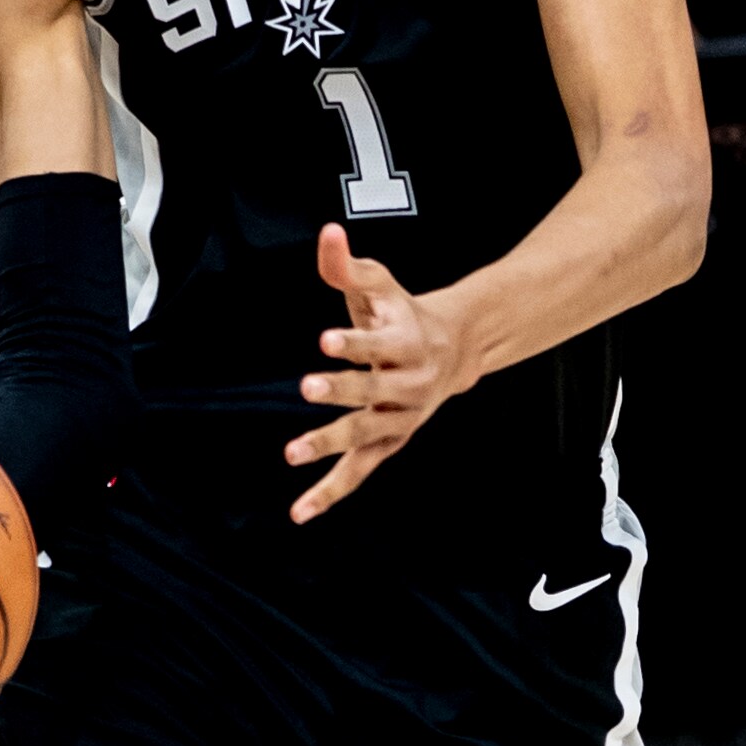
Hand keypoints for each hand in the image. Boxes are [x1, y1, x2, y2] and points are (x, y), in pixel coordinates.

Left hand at [289, 222, 474, 518]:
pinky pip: (358, 472)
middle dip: (341, 391)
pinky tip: (300, 512)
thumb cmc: (405, 315)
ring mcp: (399, 419)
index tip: (327, 339)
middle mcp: (407, 385)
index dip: (353, 342)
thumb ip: (349, 266)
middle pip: (372, 392)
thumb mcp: (382, 286)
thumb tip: (327, 232)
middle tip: (307, 386)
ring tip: (291, 453)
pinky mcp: (388, 443)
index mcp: (407, 343)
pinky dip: (330, 493)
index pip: (378, 344)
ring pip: (364, 436)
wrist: (454, 352)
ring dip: (329, 444)